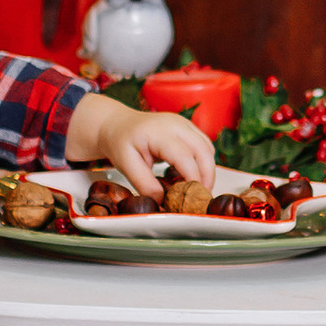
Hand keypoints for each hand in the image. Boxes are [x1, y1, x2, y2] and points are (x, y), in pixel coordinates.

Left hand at [67, 90, 218, 198]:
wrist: (117, 125)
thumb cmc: (120, 143)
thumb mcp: (126, 166)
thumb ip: (144, 184)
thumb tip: (162, 201)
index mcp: (159, 132)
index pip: (184, 156)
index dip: (192, 178)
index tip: (191, 198)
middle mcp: (176, 124)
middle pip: (204, 150)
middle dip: (207, 176)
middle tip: (201, 198)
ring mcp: (184, 123)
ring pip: (208, 147)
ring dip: (207, 169)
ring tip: (197, 189)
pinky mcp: (187, 127)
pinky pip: (204, 145)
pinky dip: (203, 161)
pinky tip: (192, 175)